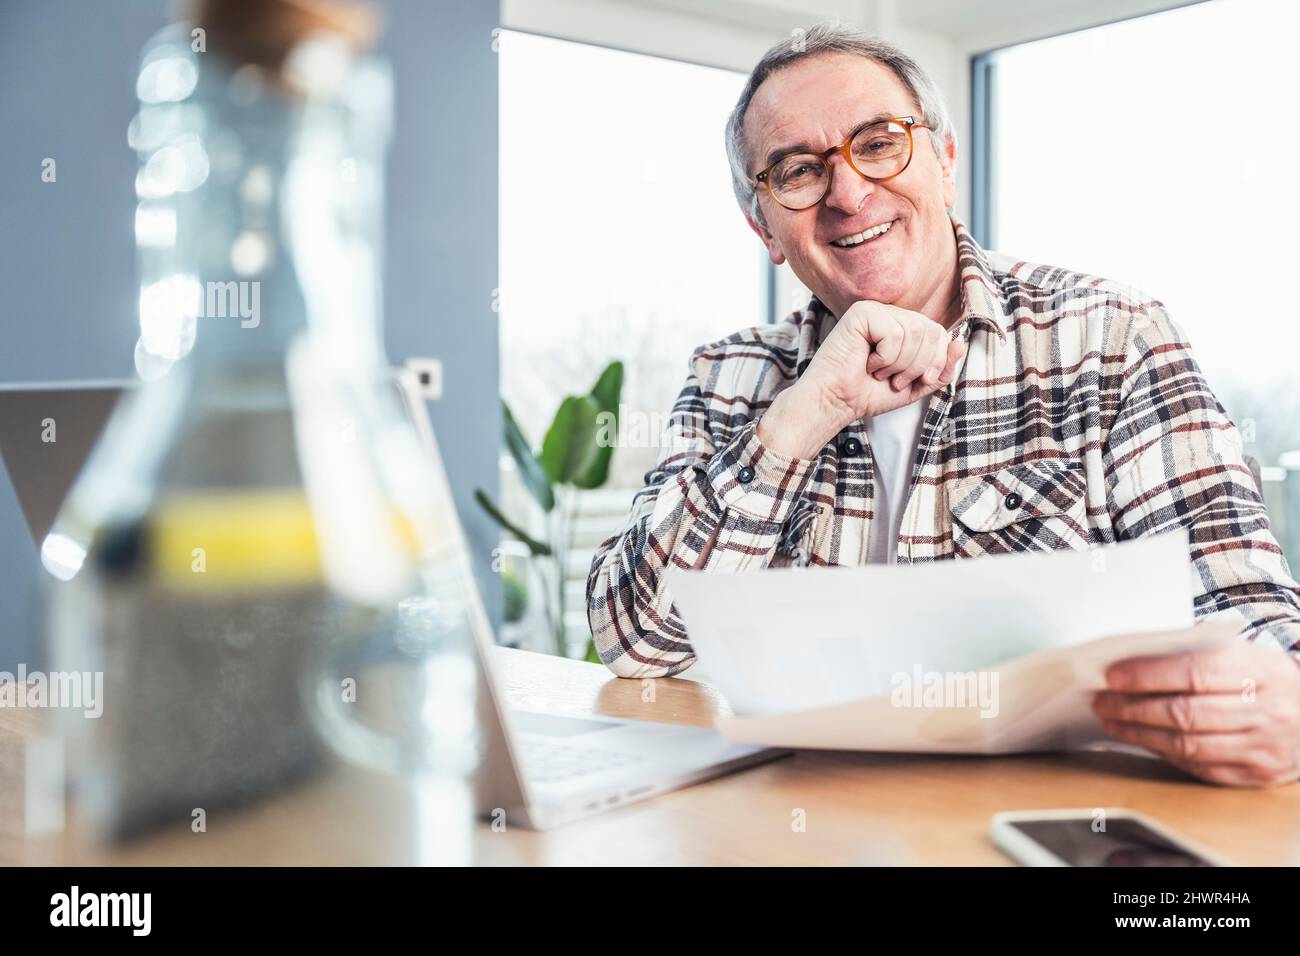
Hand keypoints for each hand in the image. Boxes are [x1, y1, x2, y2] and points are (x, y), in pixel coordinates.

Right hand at [757, 301, 965, 458]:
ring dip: (901, 364)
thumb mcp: (915, 385)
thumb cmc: (867, 394)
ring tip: (880, 372)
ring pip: (915, 332)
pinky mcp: (862, 313)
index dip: (937, 361)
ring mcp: (876, 311)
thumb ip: (940, 369)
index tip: (919, 381)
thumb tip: (960, 344)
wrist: (836, 403)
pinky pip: (895, 333)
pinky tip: (867, 362)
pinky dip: (886, 357)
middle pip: (932, 330)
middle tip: (895, 380)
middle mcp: (891, 315)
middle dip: (919, 365)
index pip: (939, 333)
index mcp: (903, 327)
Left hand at [1092, 635, 1299, 786]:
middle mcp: (1266, 711)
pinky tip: (1140, 739)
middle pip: (1185, 713)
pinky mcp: (1255, 774)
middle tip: (1101, 701)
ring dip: (1139, 733)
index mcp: (1262, 671)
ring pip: (1188, 745)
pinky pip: (1199, 767)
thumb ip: (1198, 654)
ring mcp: (1262, 747)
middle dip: (1133, 708)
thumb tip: (1135, 661)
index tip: (1112, 676)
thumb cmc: (1266, 679)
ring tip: (1111, 720)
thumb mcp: (1246, 655)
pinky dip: (1162, 753)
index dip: (1148, 675)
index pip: (1195, 672)